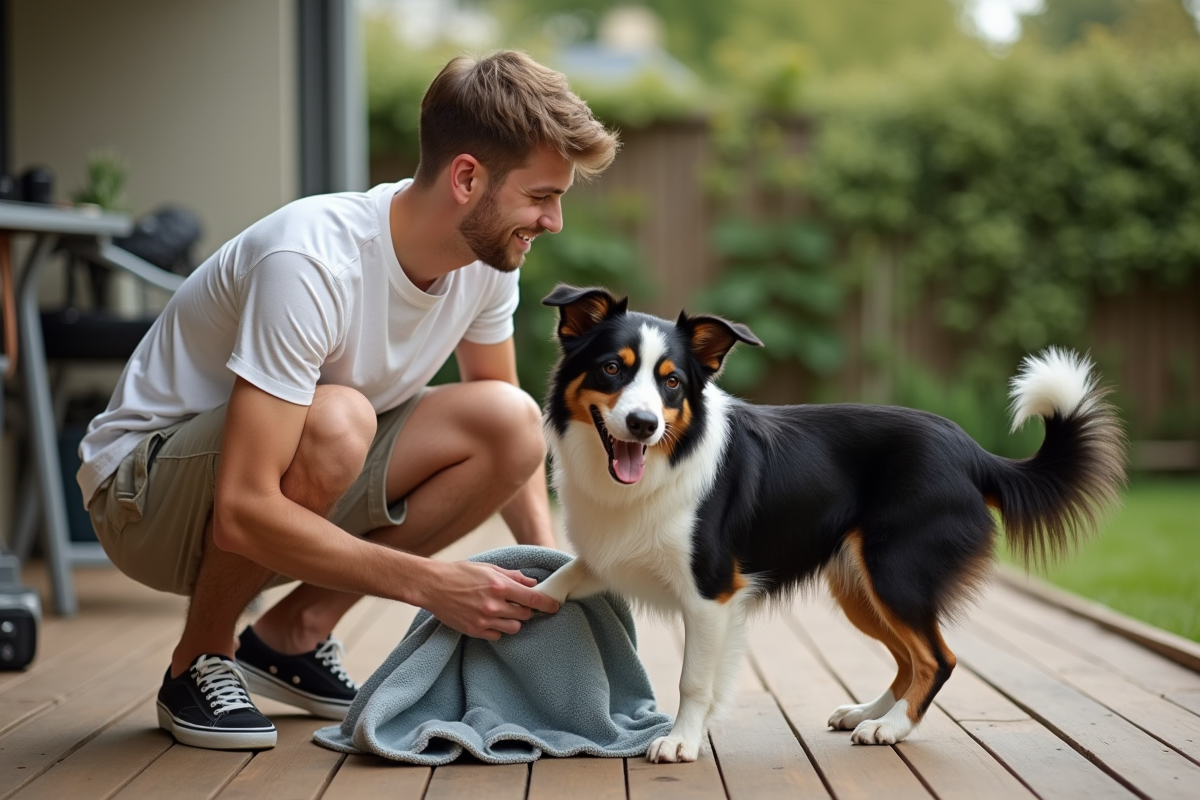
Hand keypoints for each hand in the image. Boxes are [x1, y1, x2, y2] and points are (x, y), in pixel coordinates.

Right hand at [423, 561, 560, 639]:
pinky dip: (498, 628)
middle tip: (520, 604)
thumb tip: (532, 583)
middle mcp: (494, 604)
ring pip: (514, 627)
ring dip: (514, 620)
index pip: (533, 599)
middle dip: (527, 610)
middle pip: (525, 614)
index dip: (548, 604)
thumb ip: (513, 576)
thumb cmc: (460, 573)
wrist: (432, 585)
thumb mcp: (489, 568)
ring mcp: (484, 619)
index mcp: (500, 586)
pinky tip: (491, 619)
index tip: (555, 607)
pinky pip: (498, 635)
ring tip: (504, 611)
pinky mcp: (474, 630)